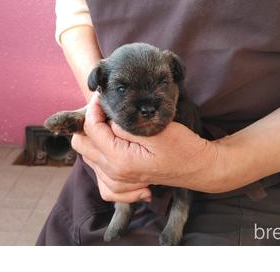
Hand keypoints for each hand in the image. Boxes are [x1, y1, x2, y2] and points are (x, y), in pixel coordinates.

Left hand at [71, 94, 218, 202]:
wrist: (198, 168)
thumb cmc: (183, 147)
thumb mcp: (157, 129)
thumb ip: (127, 124)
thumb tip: (107, 117)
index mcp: (119, 159)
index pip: (92, 129)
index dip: (94, 108)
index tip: (103, 96)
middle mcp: (114, 172)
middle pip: (82, 144)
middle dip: (89, 123)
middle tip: (104, 111)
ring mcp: (117, 180)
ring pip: (87, 156)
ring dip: (93, 138)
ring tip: (109, 125)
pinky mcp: (122, 182)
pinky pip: (98, 173)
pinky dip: (98, 159)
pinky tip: (110, 148)